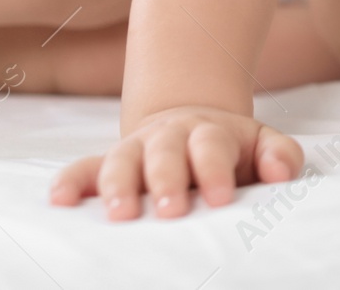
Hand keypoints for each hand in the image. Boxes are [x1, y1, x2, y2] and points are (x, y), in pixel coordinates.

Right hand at [49, 105, 302, 219]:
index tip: (221, 198)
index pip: (211, 147)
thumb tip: (280, 173)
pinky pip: (84, 169)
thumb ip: (280, 155)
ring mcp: (135, 149)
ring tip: (120, 213)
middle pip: (165, 152)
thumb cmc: (233, 149)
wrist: (192, 125)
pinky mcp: (107, 165)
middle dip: (167, 180)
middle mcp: (168, 137)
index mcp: (209, 132)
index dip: (215, 170)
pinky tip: (59, 199)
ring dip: (118, 185)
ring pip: (121, 159)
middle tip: (172, 210)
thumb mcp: (263, 144)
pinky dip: (70, 181)